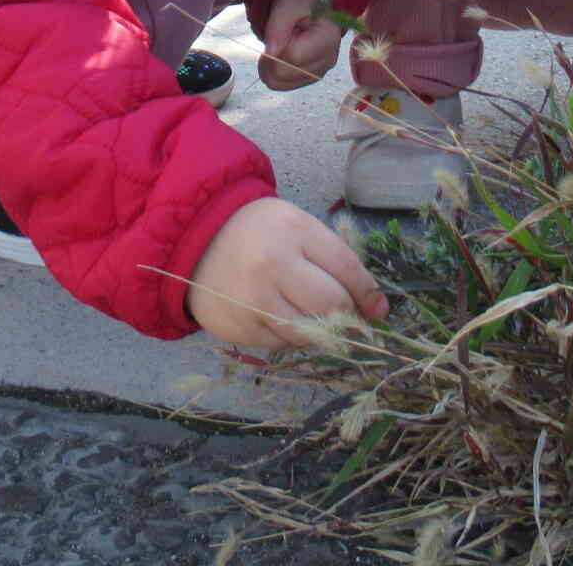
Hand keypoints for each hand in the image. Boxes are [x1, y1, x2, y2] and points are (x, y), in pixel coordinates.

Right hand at [186, 198, 388, 348]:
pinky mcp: (239, 328)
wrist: (196, 242)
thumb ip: (334, 259)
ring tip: (313, 315)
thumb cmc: (258, 233)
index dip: (368, 294)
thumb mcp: (296, 227)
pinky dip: (292, 336)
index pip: (346, 270)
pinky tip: (282, 315)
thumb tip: (374, 306)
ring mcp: (253, 300)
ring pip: (310, 332)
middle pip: (332, 305)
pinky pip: (283, 344)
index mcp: (293, 231)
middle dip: (347, 314)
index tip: (377, 308)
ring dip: (321, 329)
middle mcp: (273, 265)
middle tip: (347, 315)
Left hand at [257, 0, 344, 90]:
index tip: (277, 31)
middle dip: (270, 58)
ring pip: (280, 83)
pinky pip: (281, 85)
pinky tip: (278, 56)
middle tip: (274, 38)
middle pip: (285, 73)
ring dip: (269, 65)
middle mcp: (328, 60)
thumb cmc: (301, 5)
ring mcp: (319, 72)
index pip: (293, 56)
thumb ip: (277, 27)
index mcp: (328, 37)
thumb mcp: (287, 6)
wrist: (312, 11)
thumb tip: (270, 53)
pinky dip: (273, 72)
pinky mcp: (309, 79)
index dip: (276, 47)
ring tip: (277, 45)